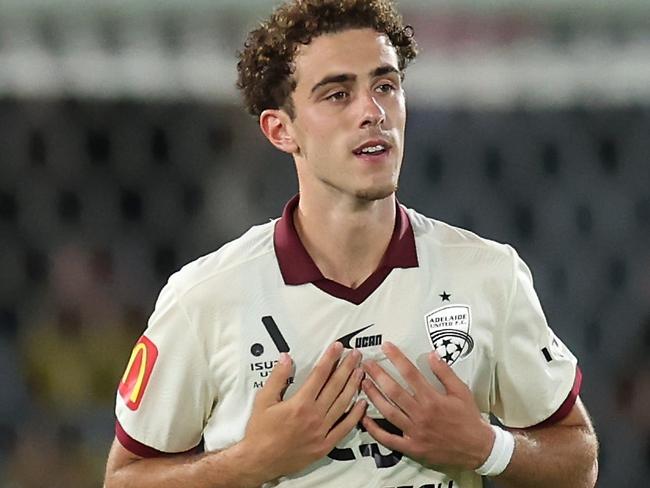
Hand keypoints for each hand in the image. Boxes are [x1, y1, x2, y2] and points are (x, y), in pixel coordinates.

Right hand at [240, 342, 366, 483]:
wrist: (258, 461)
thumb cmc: (259, 433)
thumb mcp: (263, 400)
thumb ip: (277, 377)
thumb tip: (286, 359)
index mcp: (300, 404)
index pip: (320, 374)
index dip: (330, 358)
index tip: (337, 347)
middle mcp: (314, 416)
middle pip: (335, 386)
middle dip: (346, 367)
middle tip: (355, 355)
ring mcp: (321, 431)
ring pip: (343, 404)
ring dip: (353, 386)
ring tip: (360, 372)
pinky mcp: (324, 445)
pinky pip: (344, 428)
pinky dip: (355, 415)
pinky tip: (361, 404)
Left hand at [361, 342, 493, 469]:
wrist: (478, 449)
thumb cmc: (469, 419)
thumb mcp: (461, 391)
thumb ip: (445, 373)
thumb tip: (432, 354)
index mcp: (433, 399)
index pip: (410, 373)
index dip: (396, 358)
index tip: (386, 347)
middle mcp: (421, 414)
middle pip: (394, 391)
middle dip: (378, 375)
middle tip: (366, 364)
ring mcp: (415, 432)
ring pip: (388, 412)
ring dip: (373, 396)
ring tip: (363, 383)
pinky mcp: (412, 447)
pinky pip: (389, 439)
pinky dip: (375, 430)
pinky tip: (364, 418)